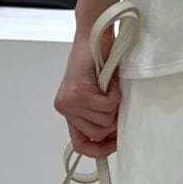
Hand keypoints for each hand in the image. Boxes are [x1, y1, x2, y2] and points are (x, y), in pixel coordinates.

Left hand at [55, 31, 118, 157]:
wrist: (95, 33)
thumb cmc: (100, 59)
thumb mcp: (99, 92)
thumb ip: (101, 114)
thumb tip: (116, 137)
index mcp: (70, 111)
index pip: (80, 145)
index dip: (99, 151)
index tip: (114, 144)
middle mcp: (66, 109)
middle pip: (98, 134)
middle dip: (113, 119)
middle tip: (114, 99)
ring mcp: (70, 102)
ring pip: (104, 121)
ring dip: (114, 104)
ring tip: (110, 86)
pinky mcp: (77, 93)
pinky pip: (106, 107)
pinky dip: (115, 94)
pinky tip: (109, 81)